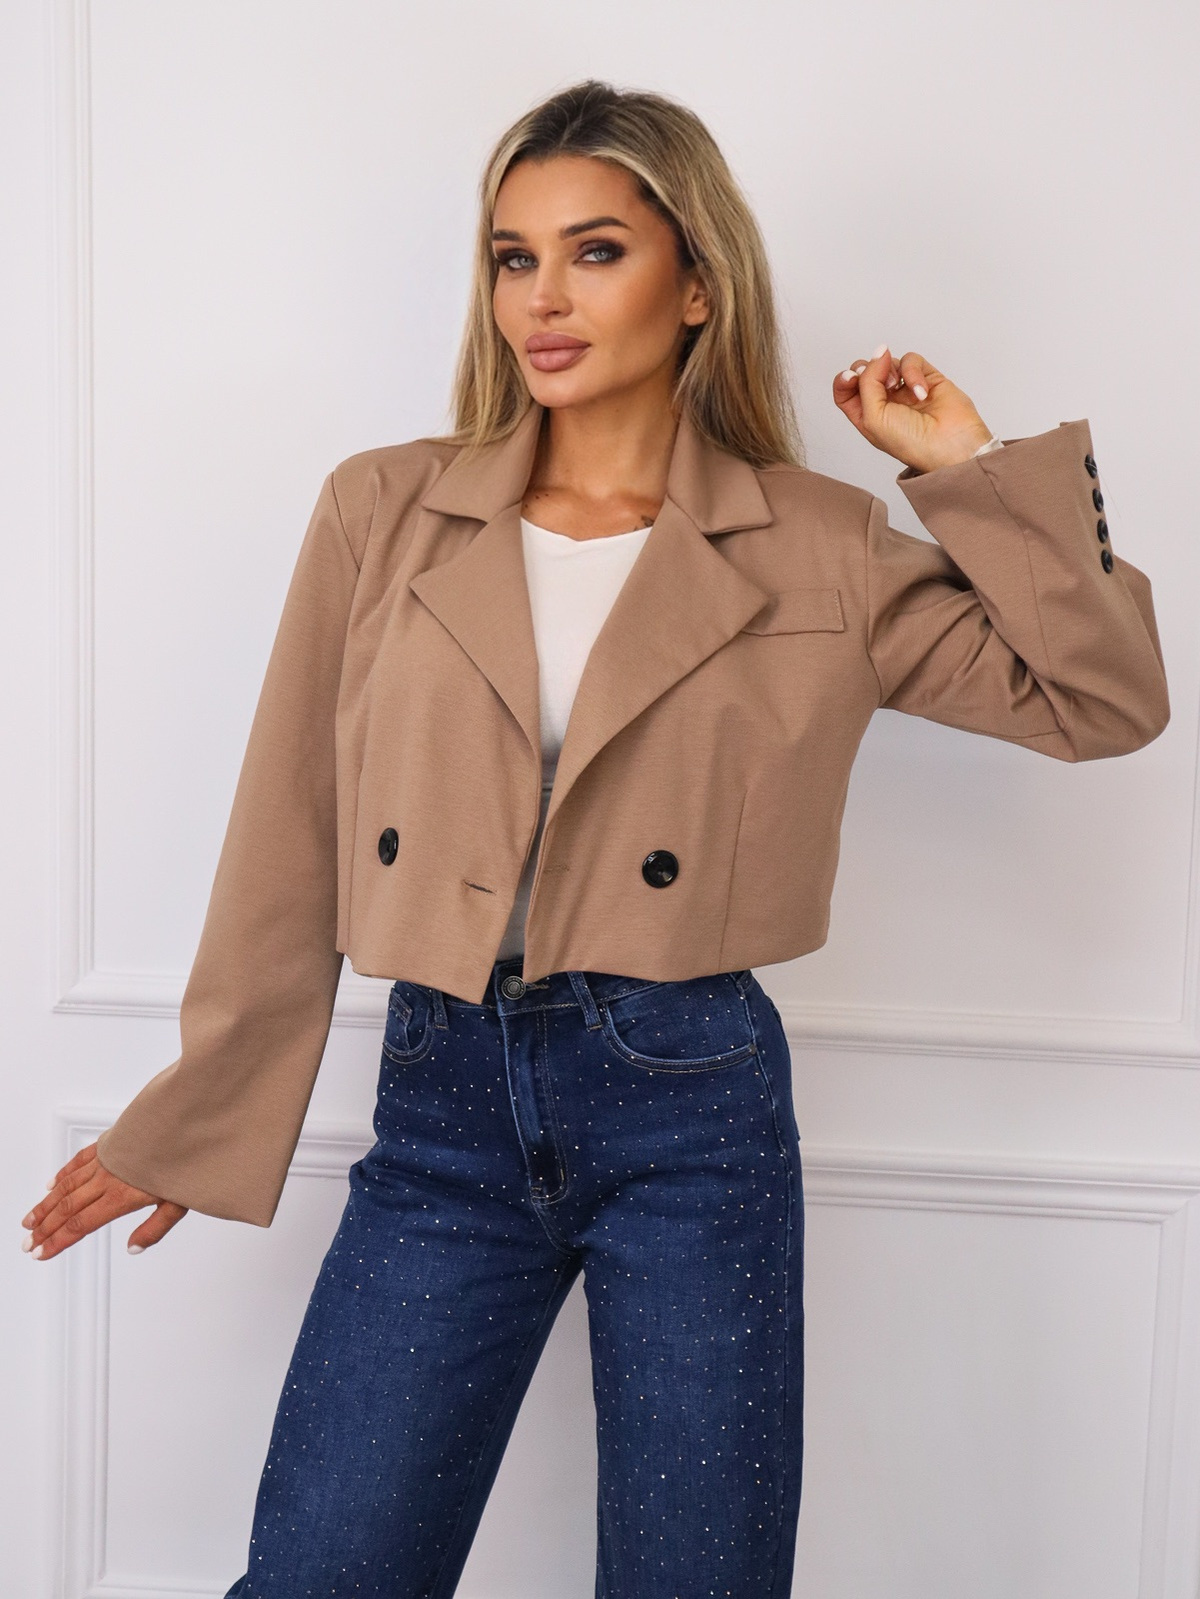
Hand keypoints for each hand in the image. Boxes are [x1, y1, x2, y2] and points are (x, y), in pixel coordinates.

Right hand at [20, 1141, 187, 1260]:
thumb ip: (155, 1228)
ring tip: (30, 1221)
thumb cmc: (186, 1159)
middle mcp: (108, 1178)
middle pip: (68, 1208)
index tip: (41, 1252)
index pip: (81, 1224)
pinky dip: (63, 1174)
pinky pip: (79, 1161)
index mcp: (122, 1195)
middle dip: (45, 1228)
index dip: (58, 1241)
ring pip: (67, 1185)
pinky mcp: (109, 1144)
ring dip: (46, 1205)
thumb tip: (133, 1248)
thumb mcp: (179, 1203)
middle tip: (28, 1244)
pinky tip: (51, 1185)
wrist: (186, 1119)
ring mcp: (106, 1160)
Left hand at [833, 344, 994, 473]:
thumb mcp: (874, 417)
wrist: (950, 445)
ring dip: (890, 370)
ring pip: (888, 362)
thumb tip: (878, 353)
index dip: (844, 380)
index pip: (846, 391)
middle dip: (867, 369)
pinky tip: (920, 391)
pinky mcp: (927, 378)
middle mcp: (885, 403)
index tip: (851, 377)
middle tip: (877, 379)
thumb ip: (867, 382)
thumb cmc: (911, 443)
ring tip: (900, 387)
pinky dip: (913, 371)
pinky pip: (912, 360)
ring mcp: (906, 390)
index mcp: (867, 417)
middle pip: (864, 372)